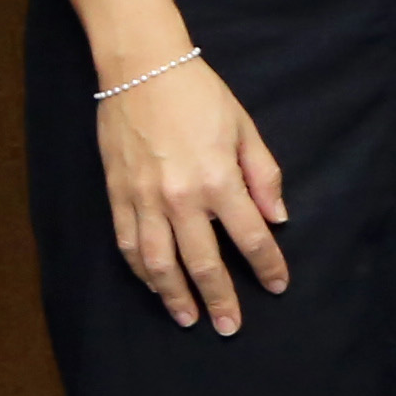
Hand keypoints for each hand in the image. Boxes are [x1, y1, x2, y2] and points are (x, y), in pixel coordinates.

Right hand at [97, 53, 292, 331]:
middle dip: (220, 299)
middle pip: (204, 263)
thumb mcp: (244, 128)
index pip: (251, 237)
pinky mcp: (118, 196)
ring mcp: (145, 200)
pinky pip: (129, 244)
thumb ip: (263, 176)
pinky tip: (154, 285)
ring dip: (175, 296)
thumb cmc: (200, 95)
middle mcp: (181, 198)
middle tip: (229, 327)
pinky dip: (142, 271)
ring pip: (159, 264)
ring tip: (188, 319)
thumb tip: (278, 219)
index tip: (277, 286)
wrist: (141, 68)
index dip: (268, 266)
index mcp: (219, 179)